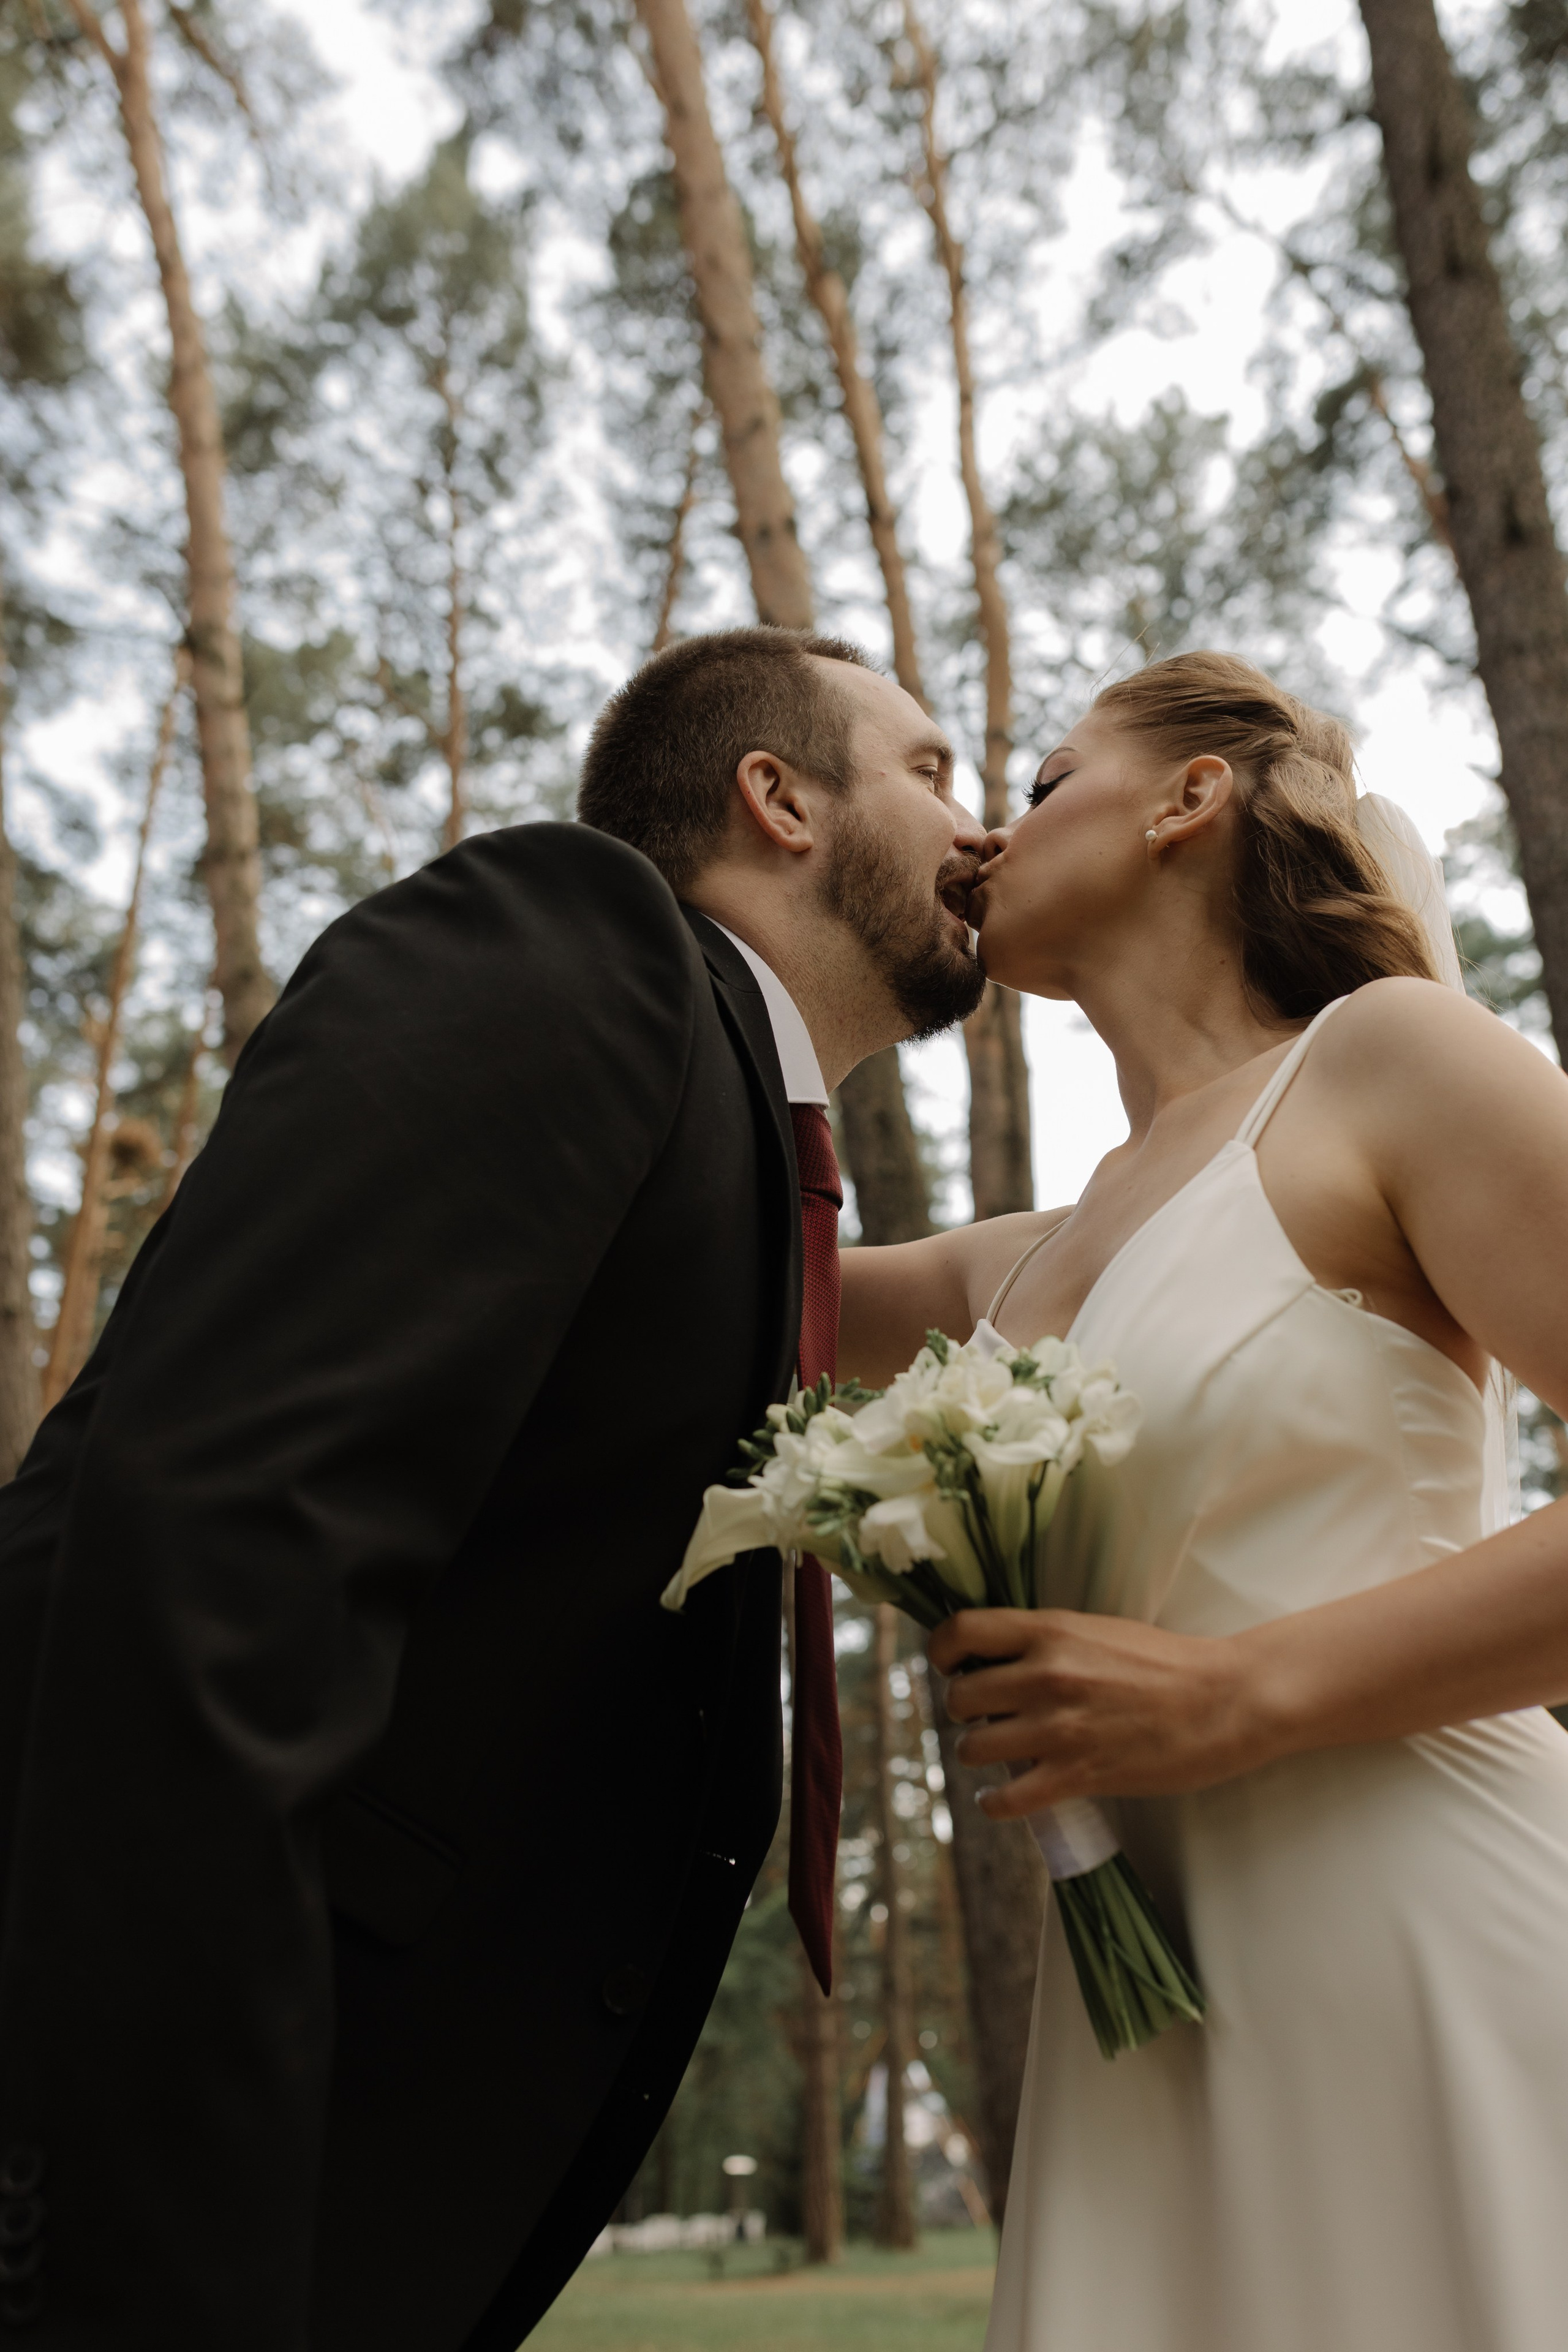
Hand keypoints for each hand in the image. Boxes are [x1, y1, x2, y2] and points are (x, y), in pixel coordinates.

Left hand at [928, 1607, 1261, 1819]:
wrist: (1222, 1701)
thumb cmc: (1164, 1663)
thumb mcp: (1096, 1630)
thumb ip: (1046, 1641)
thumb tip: (995, 1658)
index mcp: (1050, 1631)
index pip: (961, 1632)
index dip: (942, 1652)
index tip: (950, 1666)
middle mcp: (1045, 1675)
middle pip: (959, 1698)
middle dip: (965, 1710)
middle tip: (986, 1716)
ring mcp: (1058, 1728)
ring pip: (973, 1748)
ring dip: (978, 1753)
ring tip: (998, 1753)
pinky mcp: (1077, 1775)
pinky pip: (1006, 1798)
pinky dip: (994, 1801)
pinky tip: (999, 1795)